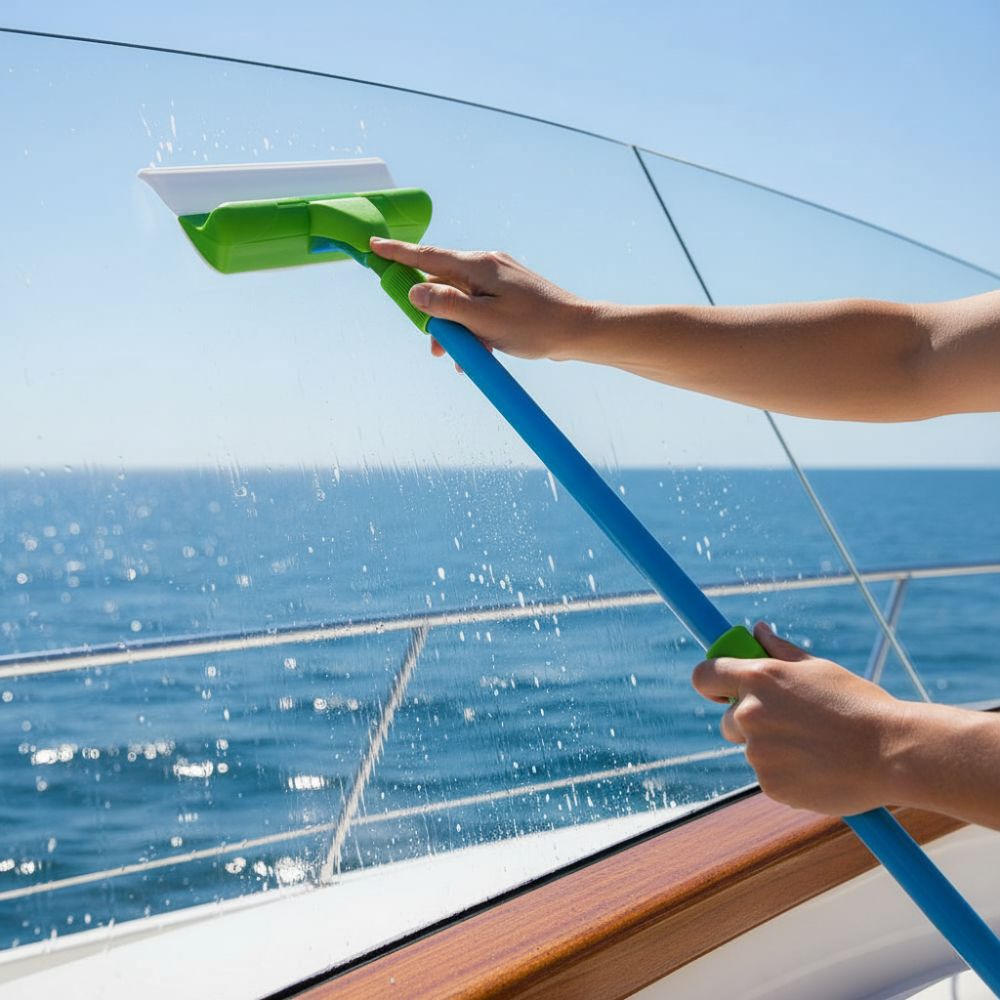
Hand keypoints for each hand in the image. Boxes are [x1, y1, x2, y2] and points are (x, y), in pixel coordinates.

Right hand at [369, 238, 600, 361]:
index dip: (398, 254)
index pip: (428, 256)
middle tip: (434, 347)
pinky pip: (478, 308)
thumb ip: (446, 306)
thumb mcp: (484, 321)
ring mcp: (499, 279)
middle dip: (433, 316)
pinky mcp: (508, 294)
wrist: (578, 332)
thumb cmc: (535, 327)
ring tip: (464, 358)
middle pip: (442, 284)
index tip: (373, 246)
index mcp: (479, 267)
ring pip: (461, 301)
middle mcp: (487, 266)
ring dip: (455, 329)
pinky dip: (474, 330)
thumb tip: (415, 291)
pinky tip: (480, 354)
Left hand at [692, 622, 910, 815]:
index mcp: (758, 677)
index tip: (721, 690)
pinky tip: (820, 768)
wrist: (892, 753)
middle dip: (749, 723)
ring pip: (753, 750)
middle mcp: (749, 713)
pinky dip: (788, 775)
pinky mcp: (770, 784)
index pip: (704, 675)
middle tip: (793, 725)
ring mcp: (758, 751)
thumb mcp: (817, 668)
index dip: (710, 682)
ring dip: (774, 750)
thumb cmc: (858, 704)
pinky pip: (770, 777)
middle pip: (726, 720)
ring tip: (817, 747)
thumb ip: (779, 651)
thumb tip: (757, 630)